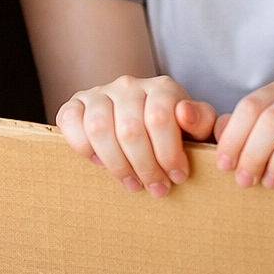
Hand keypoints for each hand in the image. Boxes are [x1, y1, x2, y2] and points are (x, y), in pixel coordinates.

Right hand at [55, 75, 216, 196]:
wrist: (145, 124)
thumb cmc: (175, 131)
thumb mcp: (198, 128)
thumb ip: (203, 120)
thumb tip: (184, 112)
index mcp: (162, 87)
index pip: (159, 118)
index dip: (168, 153)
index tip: (178, 176)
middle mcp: (129, 84)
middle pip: (130, 129)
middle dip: (145, 166)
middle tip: (157, 189)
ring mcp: (100, 92)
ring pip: (100, 129)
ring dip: (117, 164)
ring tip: (133, 184)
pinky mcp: (75, 104)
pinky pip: (70, 122)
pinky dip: (83, 147)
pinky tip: (100, 163)